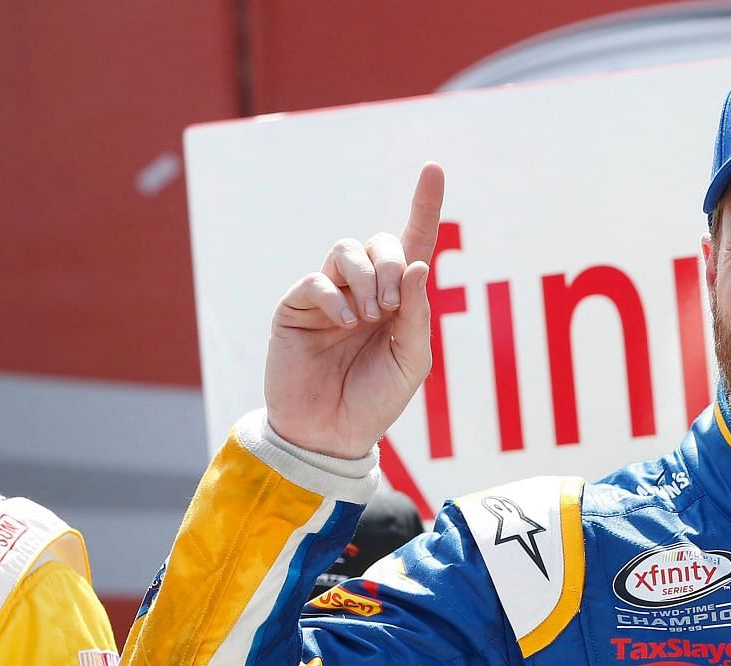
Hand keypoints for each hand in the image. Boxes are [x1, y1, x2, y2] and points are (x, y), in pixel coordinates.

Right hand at [264, 163, 443, 458]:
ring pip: (346, 250)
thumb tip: (417, 265)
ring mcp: (329, 294)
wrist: (332, 434)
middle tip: (390, 309)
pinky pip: (316, 280)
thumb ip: (418, 314)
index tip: (434, 167)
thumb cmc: (376, 398)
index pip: (414, 243)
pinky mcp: (296, 306)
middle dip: (391, 265)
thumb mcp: (413, 360)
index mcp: (399, 299)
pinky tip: (344, 323)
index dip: (425, 206)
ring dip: (365, 278)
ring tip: (370, 317)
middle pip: (380, 242)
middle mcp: (364, 289)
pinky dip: (334, 297)